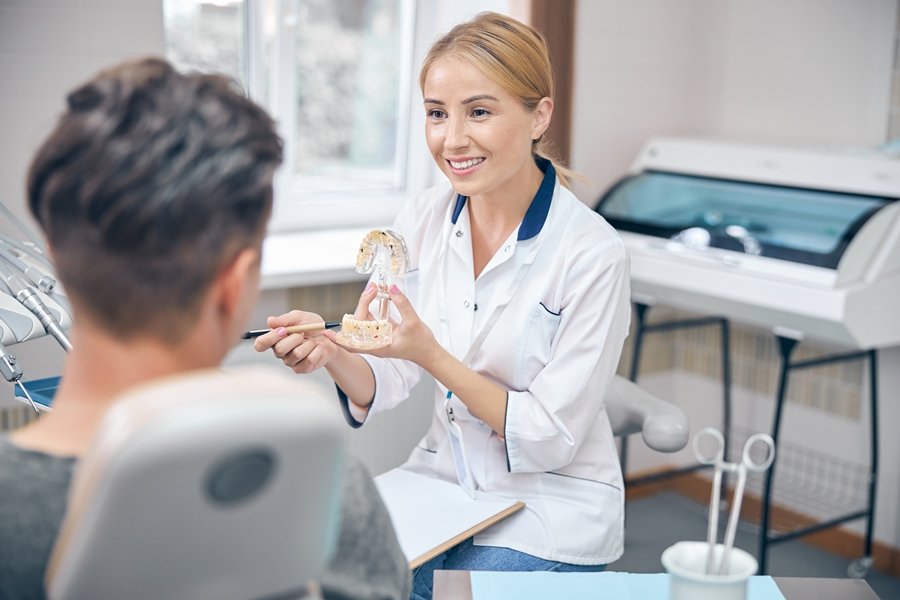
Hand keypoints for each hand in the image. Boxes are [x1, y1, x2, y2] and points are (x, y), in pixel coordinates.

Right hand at [253, 310, 339, 373]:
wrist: (329, 337)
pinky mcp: (302, 369)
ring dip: (308, 344)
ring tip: (312, 341)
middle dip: (294, 339)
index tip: (283, 330)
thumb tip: (270, 321)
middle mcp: (280, 352)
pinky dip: (317, 350)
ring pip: (296, 354)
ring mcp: (291, 362)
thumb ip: (284, 319)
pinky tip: (317, 348)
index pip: (260, 344)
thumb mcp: (299, 317)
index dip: (269, 338)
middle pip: (279, 350)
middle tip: (302, 334)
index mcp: (275, 339)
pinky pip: (309, 360)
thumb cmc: (312, 326)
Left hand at [325, 284, 439, 365]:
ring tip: (375, 288)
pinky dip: (376, 306)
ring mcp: (380, 337)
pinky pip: (375, 318)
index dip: (338, 339)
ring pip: (366, 320)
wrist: (430, 352)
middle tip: (372, 289)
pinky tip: (381, 294)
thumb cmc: (421, 343)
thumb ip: (402, 304)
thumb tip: (391, 287)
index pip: (352, 345)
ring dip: (368, 304)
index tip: (325, 332)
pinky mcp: (385, 331)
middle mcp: (375, 342)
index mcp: (378, 346)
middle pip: (359, 325)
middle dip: (362, 305)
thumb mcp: (413, 322)